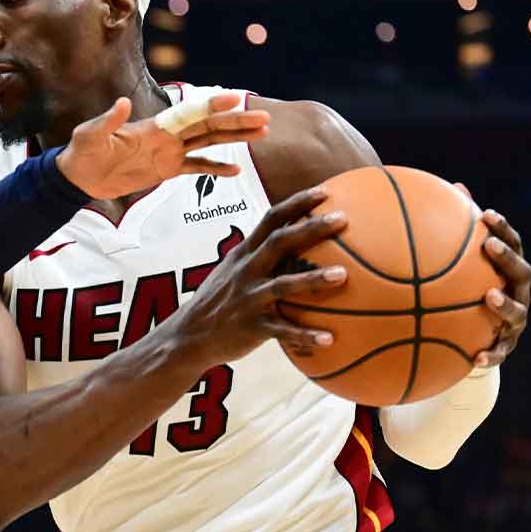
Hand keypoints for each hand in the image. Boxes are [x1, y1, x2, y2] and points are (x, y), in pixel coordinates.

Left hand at [58, 93, 269, 200]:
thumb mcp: (90, 134)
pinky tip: (237, 170)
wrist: (78, 177)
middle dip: (235, 122)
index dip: (211, 106)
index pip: (188, 113)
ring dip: (234, 138)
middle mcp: (167, 136)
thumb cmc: (82, 152)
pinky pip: (196, 167)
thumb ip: (108, 120)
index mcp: (154, 126)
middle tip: (265, 118)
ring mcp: (169, 152)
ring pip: (209, 142)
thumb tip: (121, 102)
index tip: (236, 99)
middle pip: (208, 126)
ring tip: (262, 133)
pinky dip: (215, 168)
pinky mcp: (166, 170)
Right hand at [167, 186, 348, 365]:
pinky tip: (329, 339)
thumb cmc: (219, 302)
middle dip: (311, 228)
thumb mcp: (233, 271)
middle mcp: (245, 271)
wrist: (188, 336)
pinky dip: (305, 335)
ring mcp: (248, 298)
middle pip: (279, 242)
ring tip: (342, 275)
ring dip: (312, 279)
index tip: (325, 192)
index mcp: (244, 255)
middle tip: (342, 219)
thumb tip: (295, 243)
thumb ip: (260, 256)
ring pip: (282, 285)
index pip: (270, 220)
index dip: (297, 203)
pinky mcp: (250, 327)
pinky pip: (282, 331)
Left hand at [455, 185, 529, 367]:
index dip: (503, 229)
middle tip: (489, 245)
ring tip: (489, 296)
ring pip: (517, 312)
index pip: (512, 244)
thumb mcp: (457, 268)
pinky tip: (475, 358)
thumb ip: (452, 236)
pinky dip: (489, 355)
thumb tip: (440, 196)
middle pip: (521, 272)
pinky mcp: (505, 346)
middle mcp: (517, 293)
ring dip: (505, 304)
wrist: (474, 337)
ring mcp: (514, 321)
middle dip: (507, 258)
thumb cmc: (463, 292)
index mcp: (507, 271)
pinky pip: (499, 352)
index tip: (486, 213)